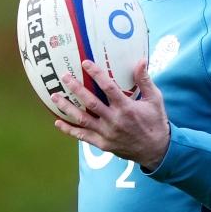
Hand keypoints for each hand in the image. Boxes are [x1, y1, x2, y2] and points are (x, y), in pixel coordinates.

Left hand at [52, 59, 169, 170]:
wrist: (156, 151)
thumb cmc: (155, 122)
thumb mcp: (155, 100)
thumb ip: (145, 80)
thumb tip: (141, 60)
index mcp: (127, 108)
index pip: (109, 88)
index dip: (96, 74)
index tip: (85, 63)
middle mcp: (114, 120)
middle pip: (90, 102)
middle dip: (75, 88)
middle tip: (64, 77)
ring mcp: (107, 133)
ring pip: (82, 119)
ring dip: (67, 107)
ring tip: (54, 96)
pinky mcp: (102, 144)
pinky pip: (83, 136)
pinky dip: (69, 130)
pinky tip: (58, 122)